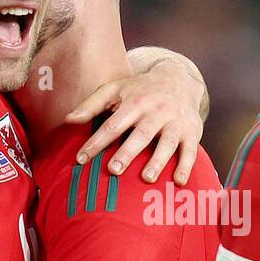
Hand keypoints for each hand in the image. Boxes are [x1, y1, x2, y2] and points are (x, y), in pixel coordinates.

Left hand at [67, 53, 204, 184]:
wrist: (178, 79)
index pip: (113, 125)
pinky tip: (179, 181)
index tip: (81, 159)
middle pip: (141, 134)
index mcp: (135, 102)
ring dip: (158, 161)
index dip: (96, 142)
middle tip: (113, 170)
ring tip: (146, 178)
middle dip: (128, 152)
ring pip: (167, 143)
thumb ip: (91, 105)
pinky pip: (190, 150)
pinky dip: (186, 165)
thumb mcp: (115, 89)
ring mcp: (175, 122)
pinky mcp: (191, 132)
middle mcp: (156, 111)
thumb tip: (68, 120)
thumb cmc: (140, 89)